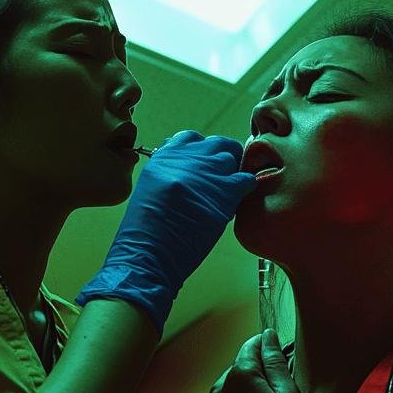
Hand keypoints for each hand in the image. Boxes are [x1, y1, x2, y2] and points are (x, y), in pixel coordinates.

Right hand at [76, 131, 257, 331]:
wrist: (148, 254)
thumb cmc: (145, 233)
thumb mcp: (150, 190)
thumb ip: (170, 173)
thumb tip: (190, 172)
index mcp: (164, 157)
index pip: (191, 138)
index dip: (202, 152)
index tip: (204, 165)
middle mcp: (186, 157)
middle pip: (217, 144)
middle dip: (223, 158)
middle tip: (223, 177)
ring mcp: (207, 171)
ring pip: (233, 157)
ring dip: (234, 173)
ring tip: (229, 192)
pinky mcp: (224, 190)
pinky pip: (246, 179)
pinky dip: (246, 188)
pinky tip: (236, 202)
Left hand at [205, 329, 306, 392]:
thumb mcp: (287, 391)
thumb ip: (274, 360)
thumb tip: (267, 335)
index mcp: (241, 374)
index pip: (251, 346)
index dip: (266, 345)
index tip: (277, 352)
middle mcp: (221, 384)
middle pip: (240, 364)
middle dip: (256, 367)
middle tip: (275, 383)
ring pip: (231, 381)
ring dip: (245, 383)